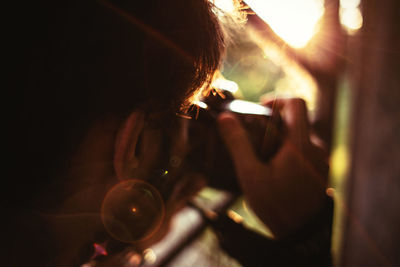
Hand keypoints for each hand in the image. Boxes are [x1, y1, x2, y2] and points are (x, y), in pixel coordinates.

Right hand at [217, 98, 328, 238]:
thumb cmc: (276, 204)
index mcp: (301, 143)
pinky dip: (288, 150)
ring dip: (280, 137)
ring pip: (300, 135)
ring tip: (261, 156)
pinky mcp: (319, 170)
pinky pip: (304, 150)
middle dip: (274, 121)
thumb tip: (224, 119)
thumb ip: (238, 144)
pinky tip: (273, 168)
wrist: (302, 233)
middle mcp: (315, 147)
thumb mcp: (251, 174)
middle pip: (297, 119)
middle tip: (254, 135)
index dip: (278, 99)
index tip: (261, 108)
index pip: (297, 103)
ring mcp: (320, 159)